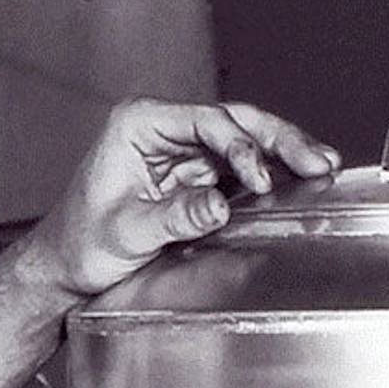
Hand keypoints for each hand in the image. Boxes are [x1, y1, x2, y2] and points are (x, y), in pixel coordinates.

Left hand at [18, 99, 339, 301]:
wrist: (65, 266)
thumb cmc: (80, 244)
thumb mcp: (127, 233)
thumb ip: (175, 217)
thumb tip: (220, 206)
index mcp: (138, 124)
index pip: (205, 121)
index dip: (240, 146)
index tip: (259, 178)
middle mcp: (162, 128)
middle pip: (233, 121)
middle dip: (278, 139)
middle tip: (317, 160)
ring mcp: (181, 149)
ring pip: (244, 138)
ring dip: (283, 152)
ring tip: (323, 164)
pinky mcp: (193, 174)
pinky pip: (239, 165)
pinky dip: (270, 172)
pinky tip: (301, 178)